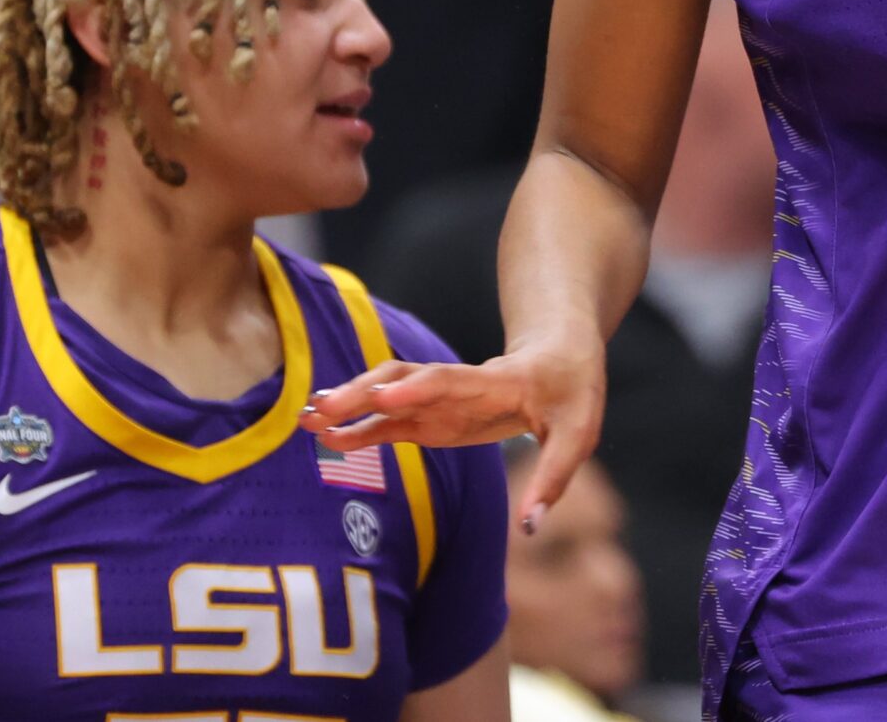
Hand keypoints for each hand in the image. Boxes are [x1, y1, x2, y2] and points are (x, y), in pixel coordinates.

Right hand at [300, 341, 604, 531]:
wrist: (561, 356)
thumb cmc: (573, 395)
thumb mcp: (579, 434)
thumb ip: (553, 480)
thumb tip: (530, 529)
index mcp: (500, 383)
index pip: (456, 381)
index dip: (421, 387)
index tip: (386, 395)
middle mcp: (462, 386)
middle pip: (409, 380)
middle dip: (367, 391)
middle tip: (324, 406)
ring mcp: (443, 398)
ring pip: (390, 393)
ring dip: (351, 403)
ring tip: (307, 417)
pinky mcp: (432, 416)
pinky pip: (390, 420)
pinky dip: (359, 427)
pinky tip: (325, 437)